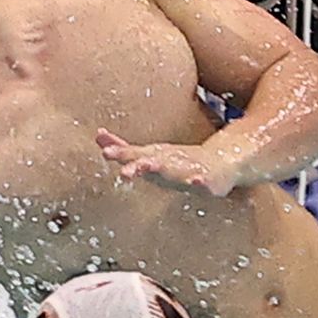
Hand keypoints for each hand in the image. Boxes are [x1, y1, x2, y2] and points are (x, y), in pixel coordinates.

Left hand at [96, 130, 240, 196]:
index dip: (120, 153)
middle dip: (137, 165)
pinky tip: (196, 181)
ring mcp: (187, 169)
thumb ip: (123, 148)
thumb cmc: (177, 161)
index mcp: (154, 158)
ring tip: (148, 168)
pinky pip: (203, 182)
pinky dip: (199, 182)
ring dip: (162, 169)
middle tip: (124, 170)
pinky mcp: (207, 182)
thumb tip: (98, 135)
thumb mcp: (148, 154)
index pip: (133, 155)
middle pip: (150, 162)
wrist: (219, 163)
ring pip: (173, 171)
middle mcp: (169, 162)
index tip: (105, 152)